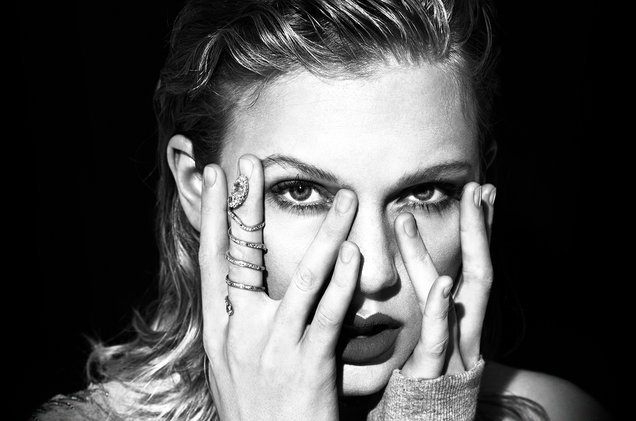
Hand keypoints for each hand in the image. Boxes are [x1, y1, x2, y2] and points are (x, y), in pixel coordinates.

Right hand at [199, 155, 358, 420]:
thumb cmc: (256, 408)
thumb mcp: (232, 364)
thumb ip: (237, 322)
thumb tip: (238, 284)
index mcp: (219, 330)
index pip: (211, 259)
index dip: (213, 215)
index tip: (216, 177)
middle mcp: (240, 331)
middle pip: (246, 256)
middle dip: (249, 205)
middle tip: (255, 161)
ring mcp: (275, 346)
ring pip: (303, 278)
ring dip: (327, 234)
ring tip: (344, 199)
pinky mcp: (309, 362)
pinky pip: (330, 312)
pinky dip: (344, 281)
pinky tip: (355, 254)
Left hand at [396, 182, 494, 377]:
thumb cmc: (420, 379)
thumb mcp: (427, 335)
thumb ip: (426, 306)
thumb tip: (424, 270)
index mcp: (459, 318)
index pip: (472, 265)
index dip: (478, 230)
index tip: (478, 192)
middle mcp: (465, 330)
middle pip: (480, 271)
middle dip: (480, 229)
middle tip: (478, 188)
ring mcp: (456, 350)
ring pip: (465, 294)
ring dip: (468, 249)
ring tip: (467, 209)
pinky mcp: (434, 372)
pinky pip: (442, 339)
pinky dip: (442, 310)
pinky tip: (443, 284)